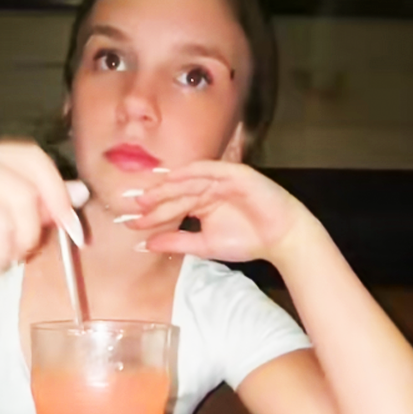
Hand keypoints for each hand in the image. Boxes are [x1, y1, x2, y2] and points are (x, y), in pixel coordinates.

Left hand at [126, 161, 314, 264]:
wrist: (282, 240)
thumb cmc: (247, 241)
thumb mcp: (204, 244)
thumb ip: (177, 241)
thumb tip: (147, 244)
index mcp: (201, 203)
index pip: (171, 205)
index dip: (152, 214)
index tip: (131, 223)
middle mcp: (209, 189)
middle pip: (176, 192)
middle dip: (155, 199)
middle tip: (134, 206)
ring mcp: (222, 180)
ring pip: (190, 181)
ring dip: (169, 186)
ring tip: (149, 195)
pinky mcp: (237, 174)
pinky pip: (212, 169)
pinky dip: (193, 171)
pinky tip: (176, 177)